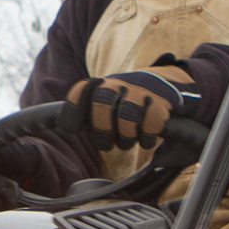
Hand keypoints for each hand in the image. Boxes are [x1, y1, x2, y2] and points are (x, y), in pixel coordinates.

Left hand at [67, 67, 194, 150]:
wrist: (171, 84)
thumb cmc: (132, 103)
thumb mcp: (108, 104)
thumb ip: (85, 115)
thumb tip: (58, 123)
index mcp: (101, 85)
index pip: (81, 92)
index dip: (74, 111)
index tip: (72, 127)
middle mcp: (119, 84)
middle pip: (102, 104)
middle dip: (103, 131)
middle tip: (108, 144)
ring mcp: (140, 90)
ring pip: (126, 115)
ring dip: (127, 137)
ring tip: (129, 141)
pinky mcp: (161, 100)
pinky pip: (151, 122)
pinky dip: (147, 137)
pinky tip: (148, 138)